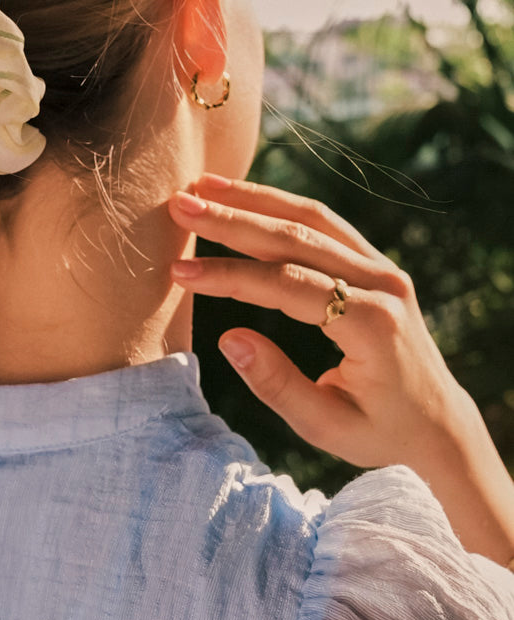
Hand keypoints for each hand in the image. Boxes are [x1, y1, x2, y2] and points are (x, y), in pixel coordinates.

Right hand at [168, 173, 513, 563]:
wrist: (440, 424)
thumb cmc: (380, 434)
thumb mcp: (326, 427)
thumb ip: (276, 384)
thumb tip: (228, 338)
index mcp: (372, 325)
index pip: (287, 285)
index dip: (229, 276)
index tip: (180, 272)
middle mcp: (383, 284)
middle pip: (297, 238)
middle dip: (232, 219)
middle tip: (181, 204)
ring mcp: (384, 268)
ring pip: (312, 218)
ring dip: (254, 199)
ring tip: (203, 185)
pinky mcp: (377, 264)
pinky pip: (325, 224)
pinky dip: (280, 206)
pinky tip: (243, 197)